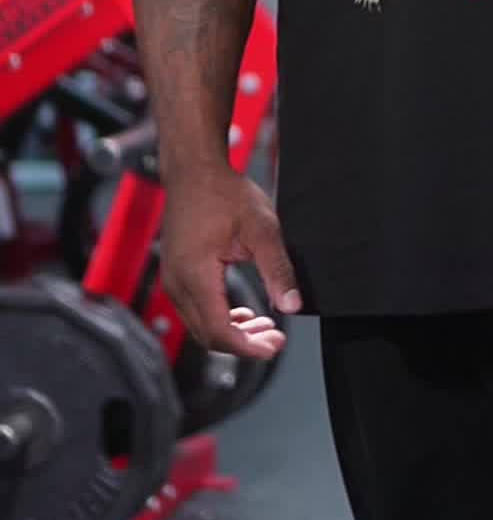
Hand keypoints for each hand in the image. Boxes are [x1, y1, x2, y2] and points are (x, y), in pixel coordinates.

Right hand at [159, 163, 302, 356]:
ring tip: (266, 328)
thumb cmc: (223, 193)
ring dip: (233, 333)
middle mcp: (178, 284)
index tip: (274, 347)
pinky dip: (220, 318)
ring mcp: (173, 281)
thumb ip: (277, 270)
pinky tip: (244, 314)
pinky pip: (196, 311)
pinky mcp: (176, 276)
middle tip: (275, 340)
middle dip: (244, 344)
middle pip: (208, 336)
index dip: (248, 347)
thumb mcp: (261, 229)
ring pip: (201, 326)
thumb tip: (292, 306)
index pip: (219, 331)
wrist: (194, 172)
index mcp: (196, 275)